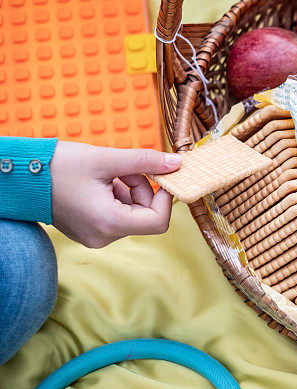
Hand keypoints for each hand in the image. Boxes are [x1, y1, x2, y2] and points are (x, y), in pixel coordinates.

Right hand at [50, 142, 180, 247]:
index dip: (166, 197)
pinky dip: (119, 195)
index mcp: (108, 223)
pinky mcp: (90, 230)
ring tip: (109, 172)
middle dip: (144, 188)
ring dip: (131, 189)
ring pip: (133, 213)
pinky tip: (101, 181)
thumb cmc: (59, 166)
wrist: (20, 176)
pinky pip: (118, 215)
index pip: (159, 222)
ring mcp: (95, 236)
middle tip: (126, 167)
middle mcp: (103, 237)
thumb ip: (146, 162)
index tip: (161, 174)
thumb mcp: (107, 159)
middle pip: (146, 215)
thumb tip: (178, 164)